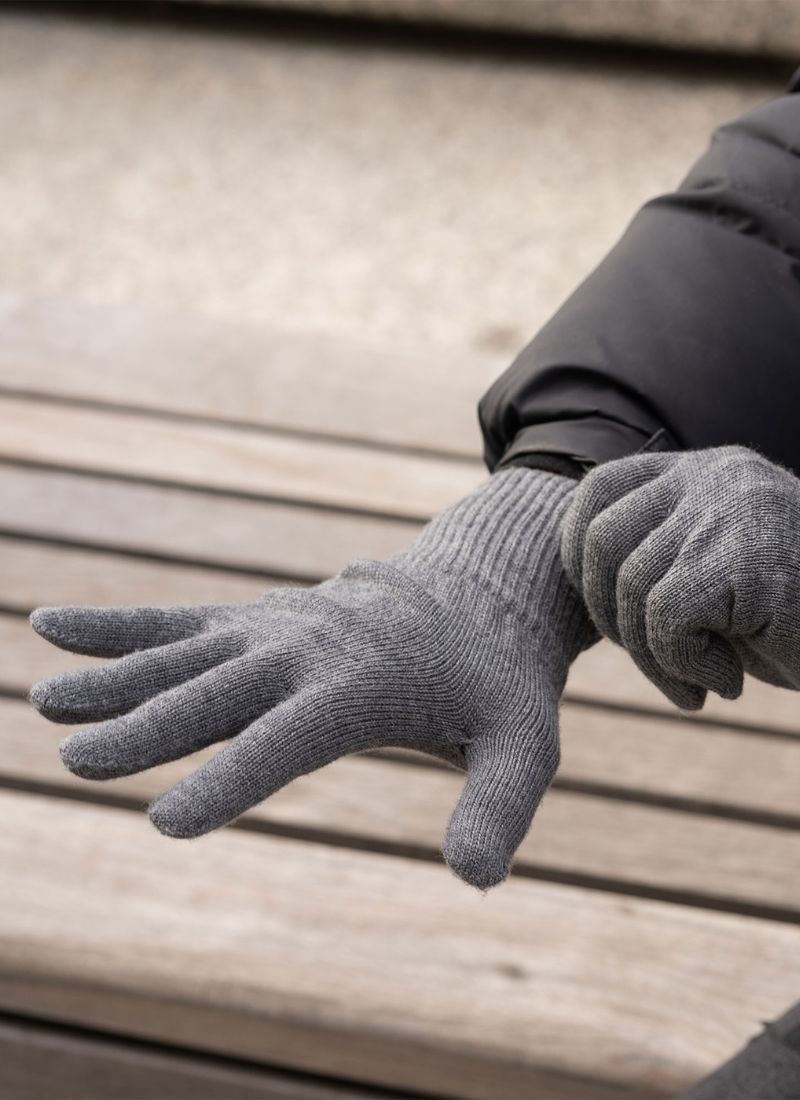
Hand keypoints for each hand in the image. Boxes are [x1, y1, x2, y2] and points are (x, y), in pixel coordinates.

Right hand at [29, 467, 595, 889]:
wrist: (482, 590)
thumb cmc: (500, 680)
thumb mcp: (526, 745)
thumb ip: (500, 807)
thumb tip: (475, 879)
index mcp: (366, 683)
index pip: (288, 739)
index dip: (230, 780)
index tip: (167, 822)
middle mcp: (309, 647)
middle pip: (218, 691)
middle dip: (151, 729)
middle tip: (80, 759)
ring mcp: (279, 627)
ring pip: (186, 652)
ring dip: (118, 677)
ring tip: (47, 701)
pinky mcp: (261, 618)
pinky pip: (183, 621)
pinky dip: (122, 628)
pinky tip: (54, 628)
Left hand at [560, 444, 799, 709]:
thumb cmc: (796, 618)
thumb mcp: (716, 575)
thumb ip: (657, 560)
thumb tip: (579, 582)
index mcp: (702, 471)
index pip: (599, 493)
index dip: (578, 554)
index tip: (605, 609)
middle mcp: (714, 476)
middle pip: (603, 542)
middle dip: (611, 618)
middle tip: (661, 664)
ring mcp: (731, 509)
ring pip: (632, 587)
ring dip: (654, 657)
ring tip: (704, 680)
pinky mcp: (746, 556)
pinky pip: (665, 617)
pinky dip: (682, 664)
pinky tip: (726, 681)